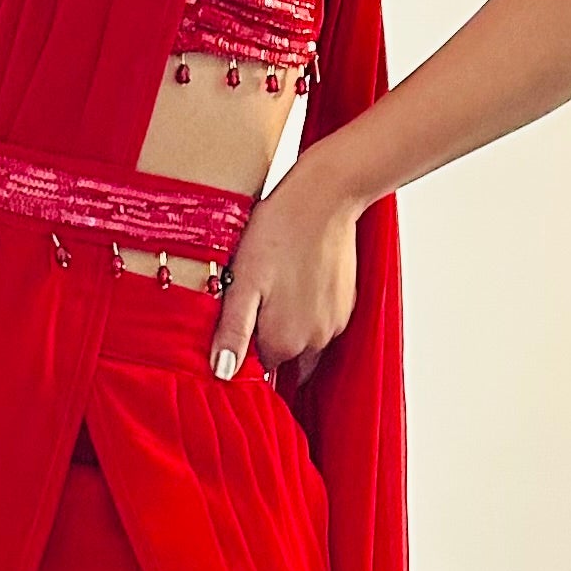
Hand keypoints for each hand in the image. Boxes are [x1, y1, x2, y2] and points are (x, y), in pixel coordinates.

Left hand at [206, 153, 359, 386]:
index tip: (236, 315)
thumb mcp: (243, 282)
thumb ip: (234, 333)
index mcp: (284, 342)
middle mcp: (315, 341)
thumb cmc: (278, 233)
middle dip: (265, 335)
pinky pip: (320, 319)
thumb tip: (223, 374)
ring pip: (302, 338)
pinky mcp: (347, 303)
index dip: (241, 345)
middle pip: (281, 354)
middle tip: (255, 294)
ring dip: (287, 322)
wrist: (325, 197)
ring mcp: (335, 323)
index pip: (256, 366)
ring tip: (275, 283)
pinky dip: (307, 307)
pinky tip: (295, 277)